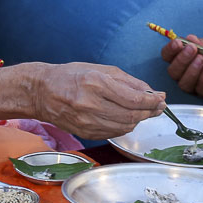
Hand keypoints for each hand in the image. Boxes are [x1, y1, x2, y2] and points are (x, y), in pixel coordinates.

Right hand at [34, 63, 164, 139]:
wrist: (41, 92)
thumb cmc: (70, 76)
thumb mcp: (100, 69)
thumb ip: (127, 81)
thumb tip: (151, 92)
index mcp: (96, 83)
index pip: (133, 98)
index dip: (152, 101)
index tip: (161, 99)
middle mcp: (91, 104)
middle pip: (132, 115)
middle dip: (149, 111)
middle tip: (158, 106)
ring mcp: (87, 121)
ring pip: (125, 126)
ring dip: (139, 120)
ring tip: (144, 111)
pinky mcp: (85, 133)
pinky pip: (113, 133)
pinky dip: (125, 127)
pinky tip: (127, 118)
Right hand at [161, 34, 202, 99]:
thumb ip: (200, 43)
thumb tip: (186, 40)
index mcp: (186, 58)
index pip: (169, 57)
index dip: (170, 51)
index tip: (177, 43)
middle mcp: (189, 72)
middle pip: (173, 72)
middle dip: (180, 61)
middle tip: (192, 50)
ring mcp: (199, 84)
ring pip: (184, 84)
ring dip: (190, 70)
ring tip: (201, 58)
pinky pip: (201, 89)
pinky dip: (202, 78)